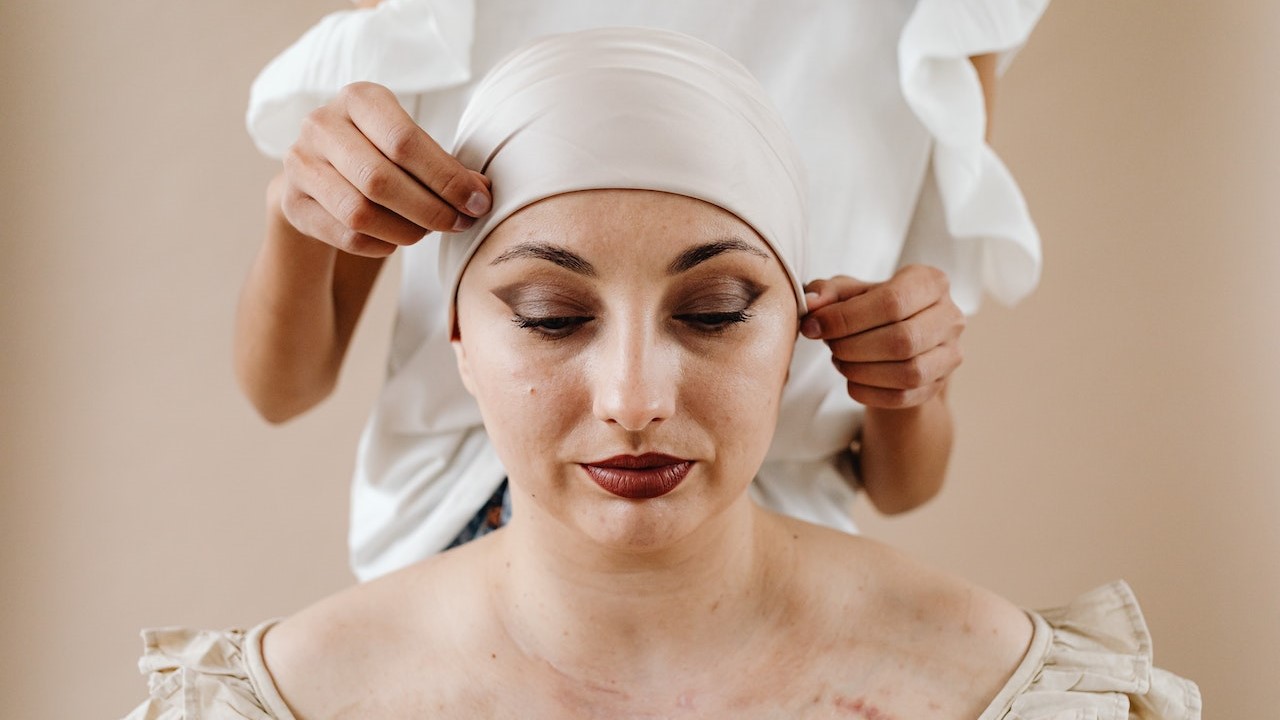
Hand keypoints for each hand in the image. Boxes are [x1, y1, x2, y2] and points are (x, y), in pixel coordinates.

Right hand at [280, 81, 491, 256]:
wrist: (320, 172)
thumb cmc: (379, 153)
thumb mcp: (409, 146)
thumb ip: (445, 166)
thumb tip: (481, 193)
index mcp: (358, 99)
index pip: (405, 141)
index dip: (446, 178)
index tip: (477, 202)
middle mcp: (321, 125)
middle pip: (380, 180)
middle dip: (430, 209)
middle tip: (459, 223)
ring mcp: (300, 164)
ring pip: (360, 212)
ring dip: (407, 230)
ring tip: (428, 231)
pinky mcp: (293, 203)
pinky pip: (347, 235)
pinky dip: (382, 244)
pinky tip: (397, 239)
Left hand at [801, 265, 964, 408]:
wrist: (895, 339)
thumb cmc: (871, 308)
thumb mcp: (848, 292)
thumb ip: (828, 293)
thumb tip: (812, 304)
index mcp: (930, 281)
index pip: (892, 301)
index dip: (847, 318)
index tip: (815, 326)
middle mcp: (950, 316)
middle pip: (902, 339)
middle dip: (853, 346)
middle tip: (829, 345)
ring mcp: (950, 353)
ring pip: (908, 372)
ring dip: (862, 371)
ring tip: (839, 360)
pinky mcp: (939, 384)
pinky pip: (904, 397)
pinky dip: (869, 393)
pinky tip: (851, 381)